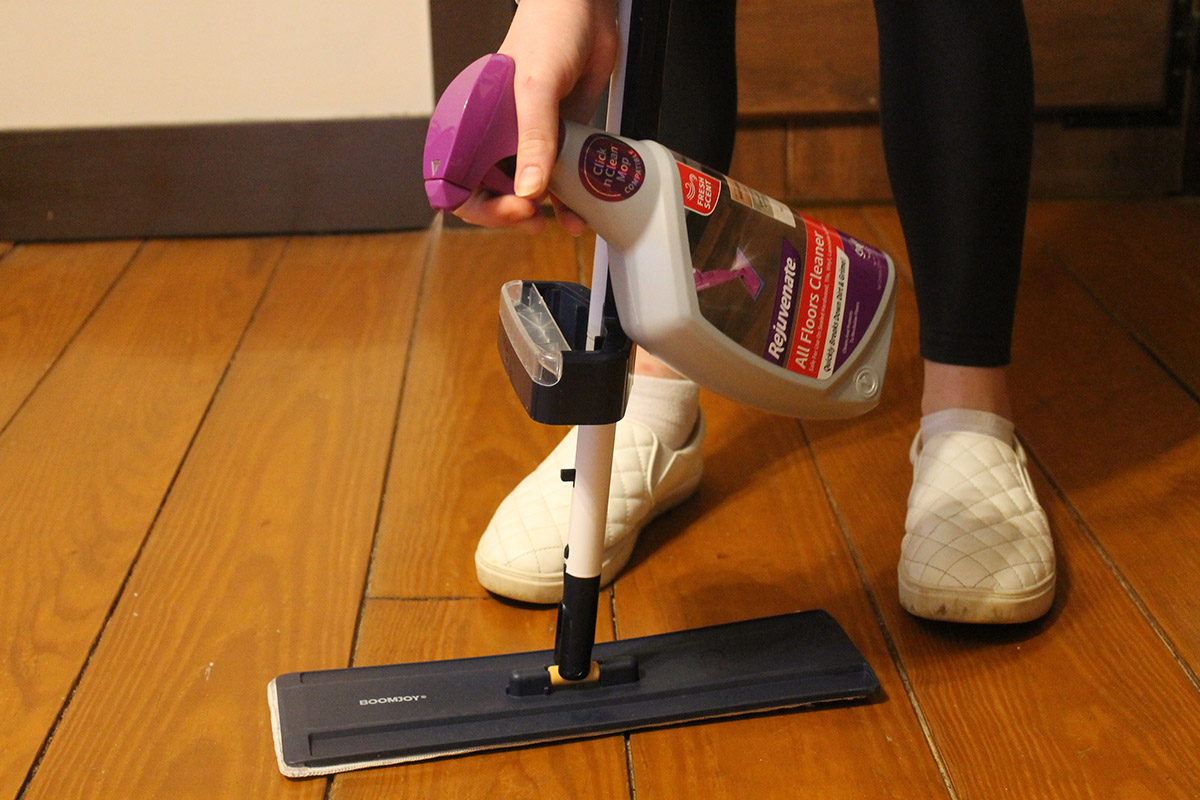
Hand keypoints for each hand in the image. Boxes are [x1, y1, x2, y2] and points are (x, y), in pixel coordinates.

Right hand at [454, 0, 618, 234]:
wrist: (587, 10)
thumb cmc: (549, 31)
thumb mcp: (537, 87)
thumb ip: (535, 138)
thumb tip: (530, 189)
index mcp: (476, 124)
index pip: (460, 180)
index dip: (480, 203)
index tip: (511, 206)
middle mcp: (499, 136)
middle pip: (493, 193)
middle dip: (512, 213)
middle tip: (533, 216)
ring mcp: (530, 139)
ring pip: (529, 190)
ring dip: (545, 212)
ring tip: (565, 220)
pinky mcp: (559, 138)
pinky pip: (559, 178)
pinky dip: (569, 199)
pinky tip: (579, 210)